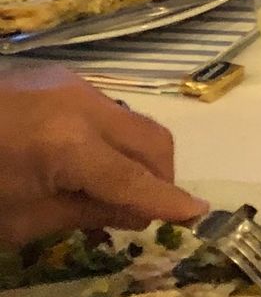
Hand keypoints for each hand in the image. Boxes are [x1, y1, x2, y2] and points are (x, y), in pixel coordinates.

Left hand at [0, 67, 206, 245]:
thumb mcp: (22, 220)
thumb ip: (88, 212)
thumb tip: (139, 214)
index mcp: (71, 145)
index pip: (136, 180)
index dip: (168, 202)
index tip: (202, 216)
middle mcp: (83, 104)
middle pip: (152, 140)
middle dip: (161, 178)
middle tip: (149, 213)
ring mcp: (71, 84)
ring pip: (132, 122)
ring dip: (136, 157)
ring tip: (113, 191)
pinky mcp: (58, 77)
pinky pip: (104, 110)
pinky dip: (111, 139)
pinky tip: (86, 163)